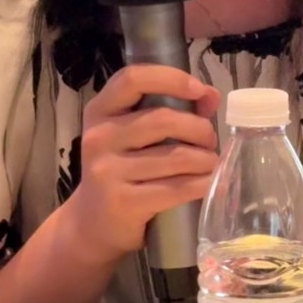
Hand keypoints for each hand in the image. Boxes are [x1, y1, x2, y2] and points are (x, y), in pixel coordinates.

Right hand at [56, 65, 221, 265]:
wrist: (91, 223)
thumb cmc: (121, 169)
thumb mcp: (134, 134)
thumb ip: (170, 109)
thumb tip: (211, 96)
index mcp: (100, 110)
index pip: (133, 79)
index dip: (171, 78)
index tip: (199, 89)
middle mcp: (100, 137)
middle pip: (164, 120)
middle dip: (200, 129)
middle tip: (210, 141)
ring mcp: (107, 171)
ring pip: (176, 157)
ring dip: (206, 160)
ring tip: (211, 163)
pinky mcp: (123, 202)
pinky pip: (177, 188)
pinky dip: (202, 184)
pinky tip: (210, 183)